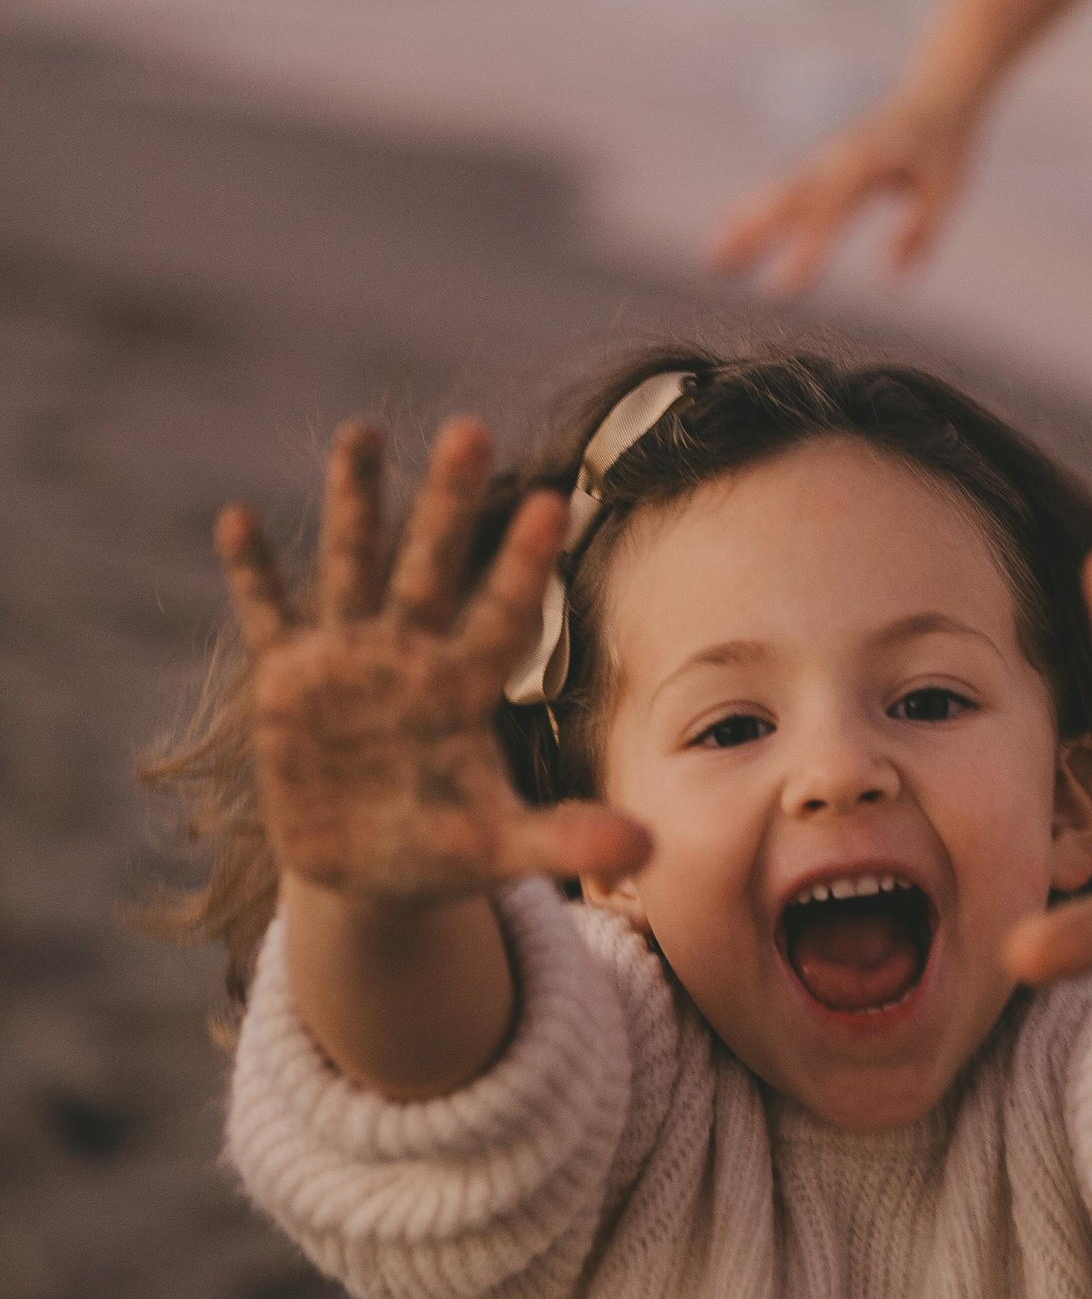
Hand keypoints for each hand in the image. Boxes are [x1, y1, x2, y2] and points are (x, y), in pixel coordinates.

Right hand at [217, 419, 651, 907]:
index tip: (550, 503)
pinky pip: (270, 618)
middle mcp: (411, 656)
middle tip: (470, 429)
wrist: (368, 869)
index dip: (522, 564)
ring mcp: (349, 660)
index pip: (503, 615)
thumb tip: (647, 850)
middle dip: (446, 503)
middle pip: (432, 567)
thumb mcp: (501, 850)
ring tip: (363, 432)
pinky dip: (254, 575)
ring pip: (353, 567)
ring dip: (354, 504)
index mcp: (465, 689)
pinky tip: (237, 518)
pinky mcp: (290, 681)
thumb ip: (566, 841)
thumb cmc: (445, 850)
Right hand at [707, 90, 978, 296]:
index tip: (784, 291)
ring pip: (777, 195)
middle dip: (755, 235)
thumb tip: (890, 283)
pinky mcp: (819, 165)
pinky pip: (781, 189)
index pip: (830, 214)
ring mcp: (822, 160)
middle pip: (788, 202)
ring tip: (713, 261)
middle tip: (721, 269)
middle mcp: (834, 160)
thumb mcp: (945, 189)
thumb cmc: (943, 146)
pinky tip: (727, 236)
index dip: (805, 252)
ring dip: (744, 225)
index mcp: (865, 165)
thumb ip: (919, 233)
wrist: (934, 94)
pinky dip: (753, 210)